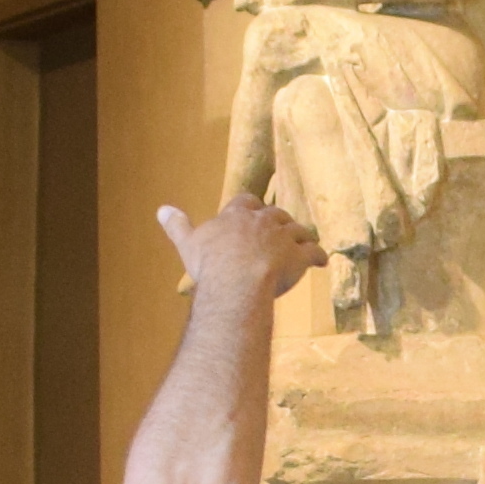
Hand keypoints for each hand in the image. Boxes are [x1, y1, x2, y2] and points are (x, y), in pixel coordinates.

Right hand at [165, 198, 323, 312]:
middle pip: (275, 214)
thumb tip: (161, 209)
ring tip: (303, 243)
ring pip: (298, 230)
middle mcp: (263, 221)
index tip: (250, 213)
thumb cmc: (211, 265)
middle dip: (278, 221)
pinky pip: (314, 252)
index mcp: (237, 215)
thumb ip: (178, 225)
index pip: (246, 202)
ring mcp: (284, 237)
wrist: (237, 281)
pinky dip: (319, 256)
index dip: (249, 208)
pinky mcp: (300, 256)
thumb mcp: (188, 243)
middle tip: (279, 231)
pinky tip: (322, 261)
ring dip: (301, 236)